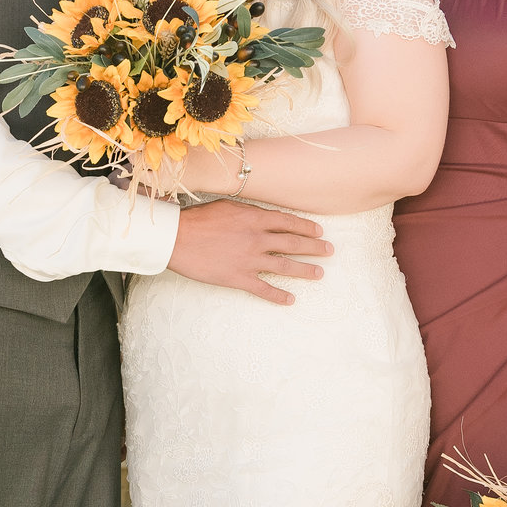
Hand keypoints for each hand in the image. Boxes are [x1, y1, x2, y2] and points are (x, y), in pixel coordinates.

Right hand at [166, 200, 330, 305]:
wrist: (177, 239)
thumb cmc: (197, 219)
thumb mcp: (227, 206)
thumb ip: (248, 212)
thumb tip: (263, 216)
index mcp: (255, 218)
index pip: (288, 222)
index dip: (306, 227)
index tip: (319, 231)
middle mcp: (258, 239)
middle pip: (293, 243)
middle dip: (315, 247)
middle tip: (330, 251)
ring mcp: (250, 260)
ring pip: (285, 266)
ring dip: (305, 270)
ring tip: (319, 274)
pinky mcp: (239, 278)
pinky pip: (264, 289)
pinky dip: (279, 295)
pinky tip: (290, 300)